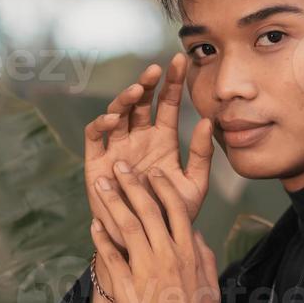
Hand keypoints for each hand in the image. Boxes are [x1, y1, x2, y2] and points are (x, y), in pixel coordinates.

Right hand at [84, 52, 213, 247]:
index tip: (180, 60)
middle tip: (156, 70)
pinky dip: (101, 124)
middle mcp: (139, 138)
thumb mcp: (194, 185)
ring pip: (118, 113)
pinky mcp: (97, 162)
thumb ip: (201, 155)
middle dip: (147, 83)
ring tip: (136, 91)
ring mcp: (117, 147)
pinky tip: (113, 118)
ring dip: (125, 100)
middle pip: (141, 102)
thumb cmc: (173, 215)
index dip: (172, 82)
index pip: (167, 104)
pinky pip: (96, 137)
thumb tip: (208, 122)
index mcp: (162, 139)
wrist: (147, 241)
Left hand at [90, 165, 220, 302]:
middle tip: (120, 167)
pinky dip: (101, 239)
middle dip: (132, 185)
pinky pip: (111, 258)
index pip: (176, 210)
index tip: (152, 174)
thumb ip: (204, 254)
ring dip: (112, 202)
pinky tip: (93, 225)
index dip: (162, 188)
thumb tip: (194, 232)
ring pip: (127, 227)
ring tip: (100, 185)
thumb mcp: (211, 284)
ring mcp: (147, 271)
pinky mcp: (128, 289)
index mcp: (189, 252)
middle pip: (148, 211)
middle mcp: (168, 255)